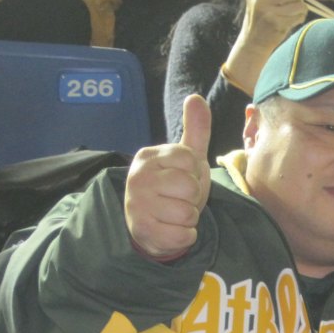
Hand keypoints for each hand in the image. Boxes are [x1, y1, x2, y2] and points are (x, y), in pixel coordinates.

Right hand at [125, 95, 211, 258]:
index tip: (181, 179)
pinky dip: (185, 236)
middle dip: (192, 198)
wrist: (151, 226)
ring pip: (188, 212)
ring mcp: (138, 204)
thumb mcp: (187, 159)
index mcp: (148, 156)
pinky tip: (171, 230)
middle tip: (178, 200)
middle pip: (190, 186)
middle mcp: (138, 177)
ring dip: (188, 218)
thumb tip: (196, 96)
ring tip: (174, 215)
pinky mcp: (143, 230)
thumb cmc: (172, 189)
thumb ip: (195, 129)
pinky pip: (183, 234)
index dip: (195, 174)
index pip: (191, 160)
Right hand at [224, 0, 307, 94]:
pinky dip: (300, 17)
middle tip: (296, 2)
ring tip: (295, 12)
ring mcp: (268, 11)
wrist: (253, 42)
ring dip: (300, 7)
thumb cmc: (261, 17)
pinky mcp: (277, 23)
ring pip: (298, 1)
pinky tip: (295, 20)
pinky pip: (299, 14)